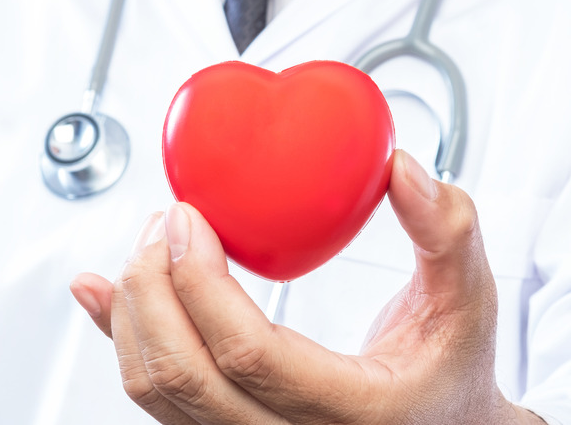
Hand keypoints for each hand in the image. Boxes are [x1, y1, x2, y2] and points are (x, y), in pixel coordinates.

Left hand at [71, 150, 545, 423]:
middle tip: (162, 225)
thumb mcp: (468, 299)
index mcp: (352, 412)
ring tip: (146, 247)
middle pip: (184, 376)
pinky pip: (156, 396)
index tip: (188, 219)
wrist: (441, 424)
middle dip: (154, 288)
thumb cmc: (451, 370)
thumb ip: (445, 231)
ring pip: (156, 393)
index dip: (201, 283)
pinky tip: (102, 295)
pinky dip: (120, 338)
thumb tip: (402, 171)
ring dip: (132, 311)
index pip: (249, 355)